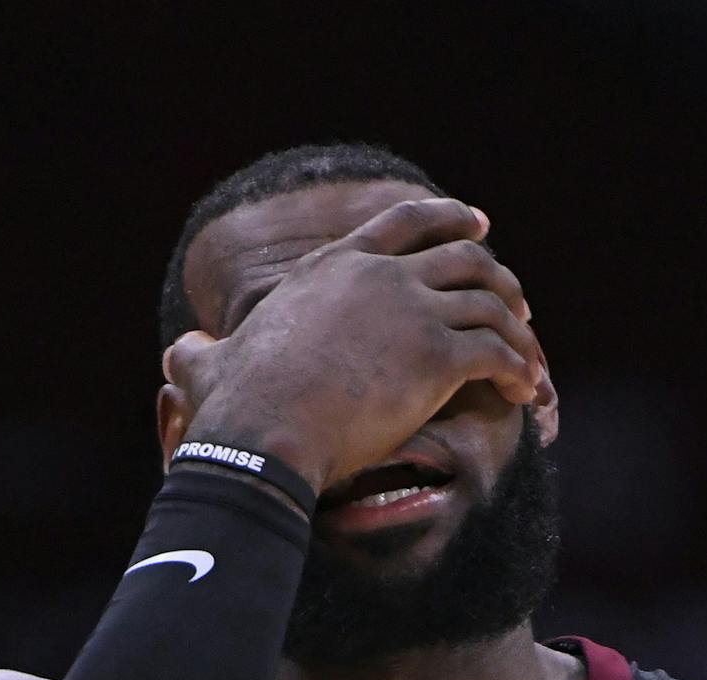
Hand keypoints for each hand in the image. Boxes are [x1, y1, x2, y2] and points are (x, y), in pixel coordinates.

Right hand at [161, 198, 540, 492]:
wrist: (265, 434)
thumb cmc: (235, 409)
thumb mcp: (210, 367)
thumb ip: (200, 355)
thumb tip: (177, 354)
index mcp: (333, 269)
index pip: (404, 221)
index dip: (448, 217)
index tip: (478, 223)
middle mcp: (379, 276)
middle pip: (464, 256)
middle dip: (499, 277)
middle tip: (517, 304)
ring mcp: (412, 311)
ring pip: (492, 304)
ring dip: (519, 331)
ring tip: (529, 360)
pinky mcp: (438, 356)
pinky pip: (500, 353)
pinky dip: (521, 370)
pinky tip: (527, 393)